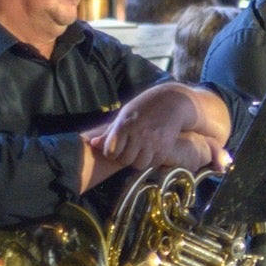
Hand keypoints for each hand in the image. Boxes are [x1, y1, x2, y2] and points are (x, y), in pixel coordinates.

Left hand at [95, 84, 230, 172]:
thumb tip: (92, 144)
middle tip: (128, 151)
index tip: (116, 148)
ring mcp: (154, 142)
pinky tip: (151, 151)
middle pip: (125, 160)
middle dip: (124, 158)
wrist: (173, 101)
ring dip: (138, 161)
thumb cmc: (144, 106)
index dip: (111, 153)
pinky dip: (151, 160)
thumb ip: (109, 131)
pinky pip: (153, 163)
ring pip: (139, 164)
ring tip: (139, 152)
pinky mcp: (166, 147)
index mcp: (125, 125)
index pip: (111, 152)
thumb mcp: (124, 114)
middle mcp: (139, 135)